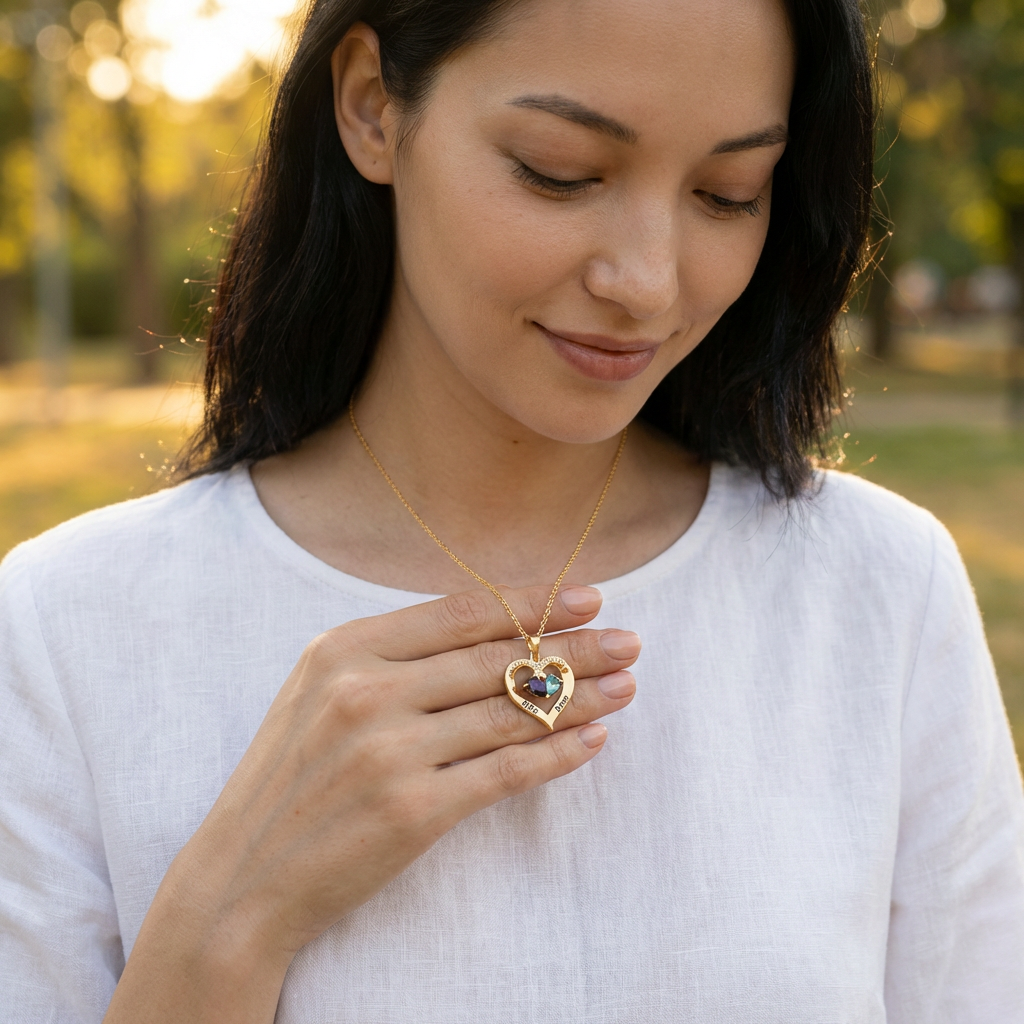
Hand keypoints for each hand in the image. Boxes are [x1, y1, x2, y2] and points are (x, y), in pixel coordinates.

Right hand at [105, 583, 638, 1022]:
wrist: (243, 876)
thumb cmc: (290, 778)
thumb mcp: (320, 691)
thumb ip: (393, 655)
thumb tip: (491, 631)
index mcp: (345, 648)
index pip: (462, 613)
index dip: (533, 602)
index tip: (588, 595)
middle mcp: (367, 691)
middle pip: (495, 657)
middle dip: (573, 646)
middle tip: (629, 639)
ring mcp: (390, 751)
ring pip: (510, 711)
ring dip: (580, 698)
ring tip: (626, 687)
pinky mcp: (413, 811)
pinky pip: (505, 772)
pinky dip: (557, 754)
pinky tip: (594, 741)